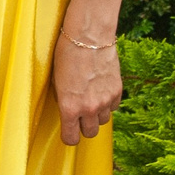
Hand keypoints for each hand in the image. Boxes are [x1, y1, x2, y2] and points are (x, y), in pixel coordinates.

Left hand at [50, 27, 122, 146]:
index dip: (69, 136)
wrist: (89, 36)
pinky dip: (108, 103)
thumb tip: (67, 109)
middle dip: (84, 126)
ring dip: (97, 114)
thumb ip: (62, 99)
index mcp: (70, 108)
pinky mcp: (118, 91)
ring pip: (103, 121)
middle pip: (90, 133)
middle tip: (80, 115)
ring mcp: (105, 101)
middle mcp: (89, 108)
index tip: (69, 131)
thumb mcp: (56, 80)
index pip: (71, 138)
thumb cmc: (66, 54)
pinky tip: (101, 90)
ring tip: (91, 99)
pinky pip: (114, 107)